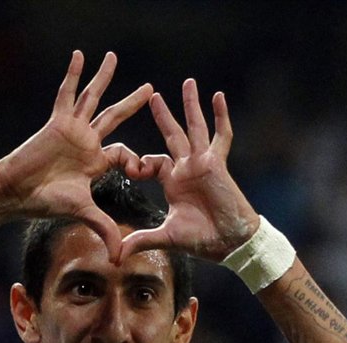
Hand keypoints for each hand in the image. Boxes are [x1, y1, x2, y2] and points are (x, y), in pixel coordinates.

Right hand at [0, 50, 152, 257]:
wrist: (15, 193)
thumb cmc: (45, 203)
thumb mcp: (84, 213)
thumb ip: (105, 228)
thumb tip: (120, 257)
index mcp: (96, 162)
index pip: (125, 153)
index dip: (138, 160)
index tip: (145, 170)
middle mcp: (86, 142)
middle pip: (115, 117)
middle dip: (133, 103)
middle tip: (151, 90)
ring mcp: (72, 129)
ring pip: (92, 98)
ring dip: (103, 78)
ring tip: (113, 57)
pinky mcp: (57, 122)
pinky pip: (67, 93)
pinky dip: (74, 74)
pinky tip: (80, 55)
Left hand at [118, 79, 259, 262]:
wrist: (230, 243)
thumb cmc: (202, 240)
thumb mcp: (165, 237)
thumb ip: (141, 241)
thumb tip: (116, 256)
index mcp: (173, 182)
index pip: (152, 162)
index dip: (139, 163)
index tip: (131, 169)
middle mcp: (187, 168)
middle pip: (172, 135)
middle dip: (162, 115)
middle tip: (151, 94)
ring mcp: (202, 163)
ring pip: (194, 127)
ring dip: (190, 105)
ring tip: (188, 82)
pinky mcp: (216, 163)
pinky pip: (220, 135)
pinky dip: (220, 116)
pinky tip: (218, 96)